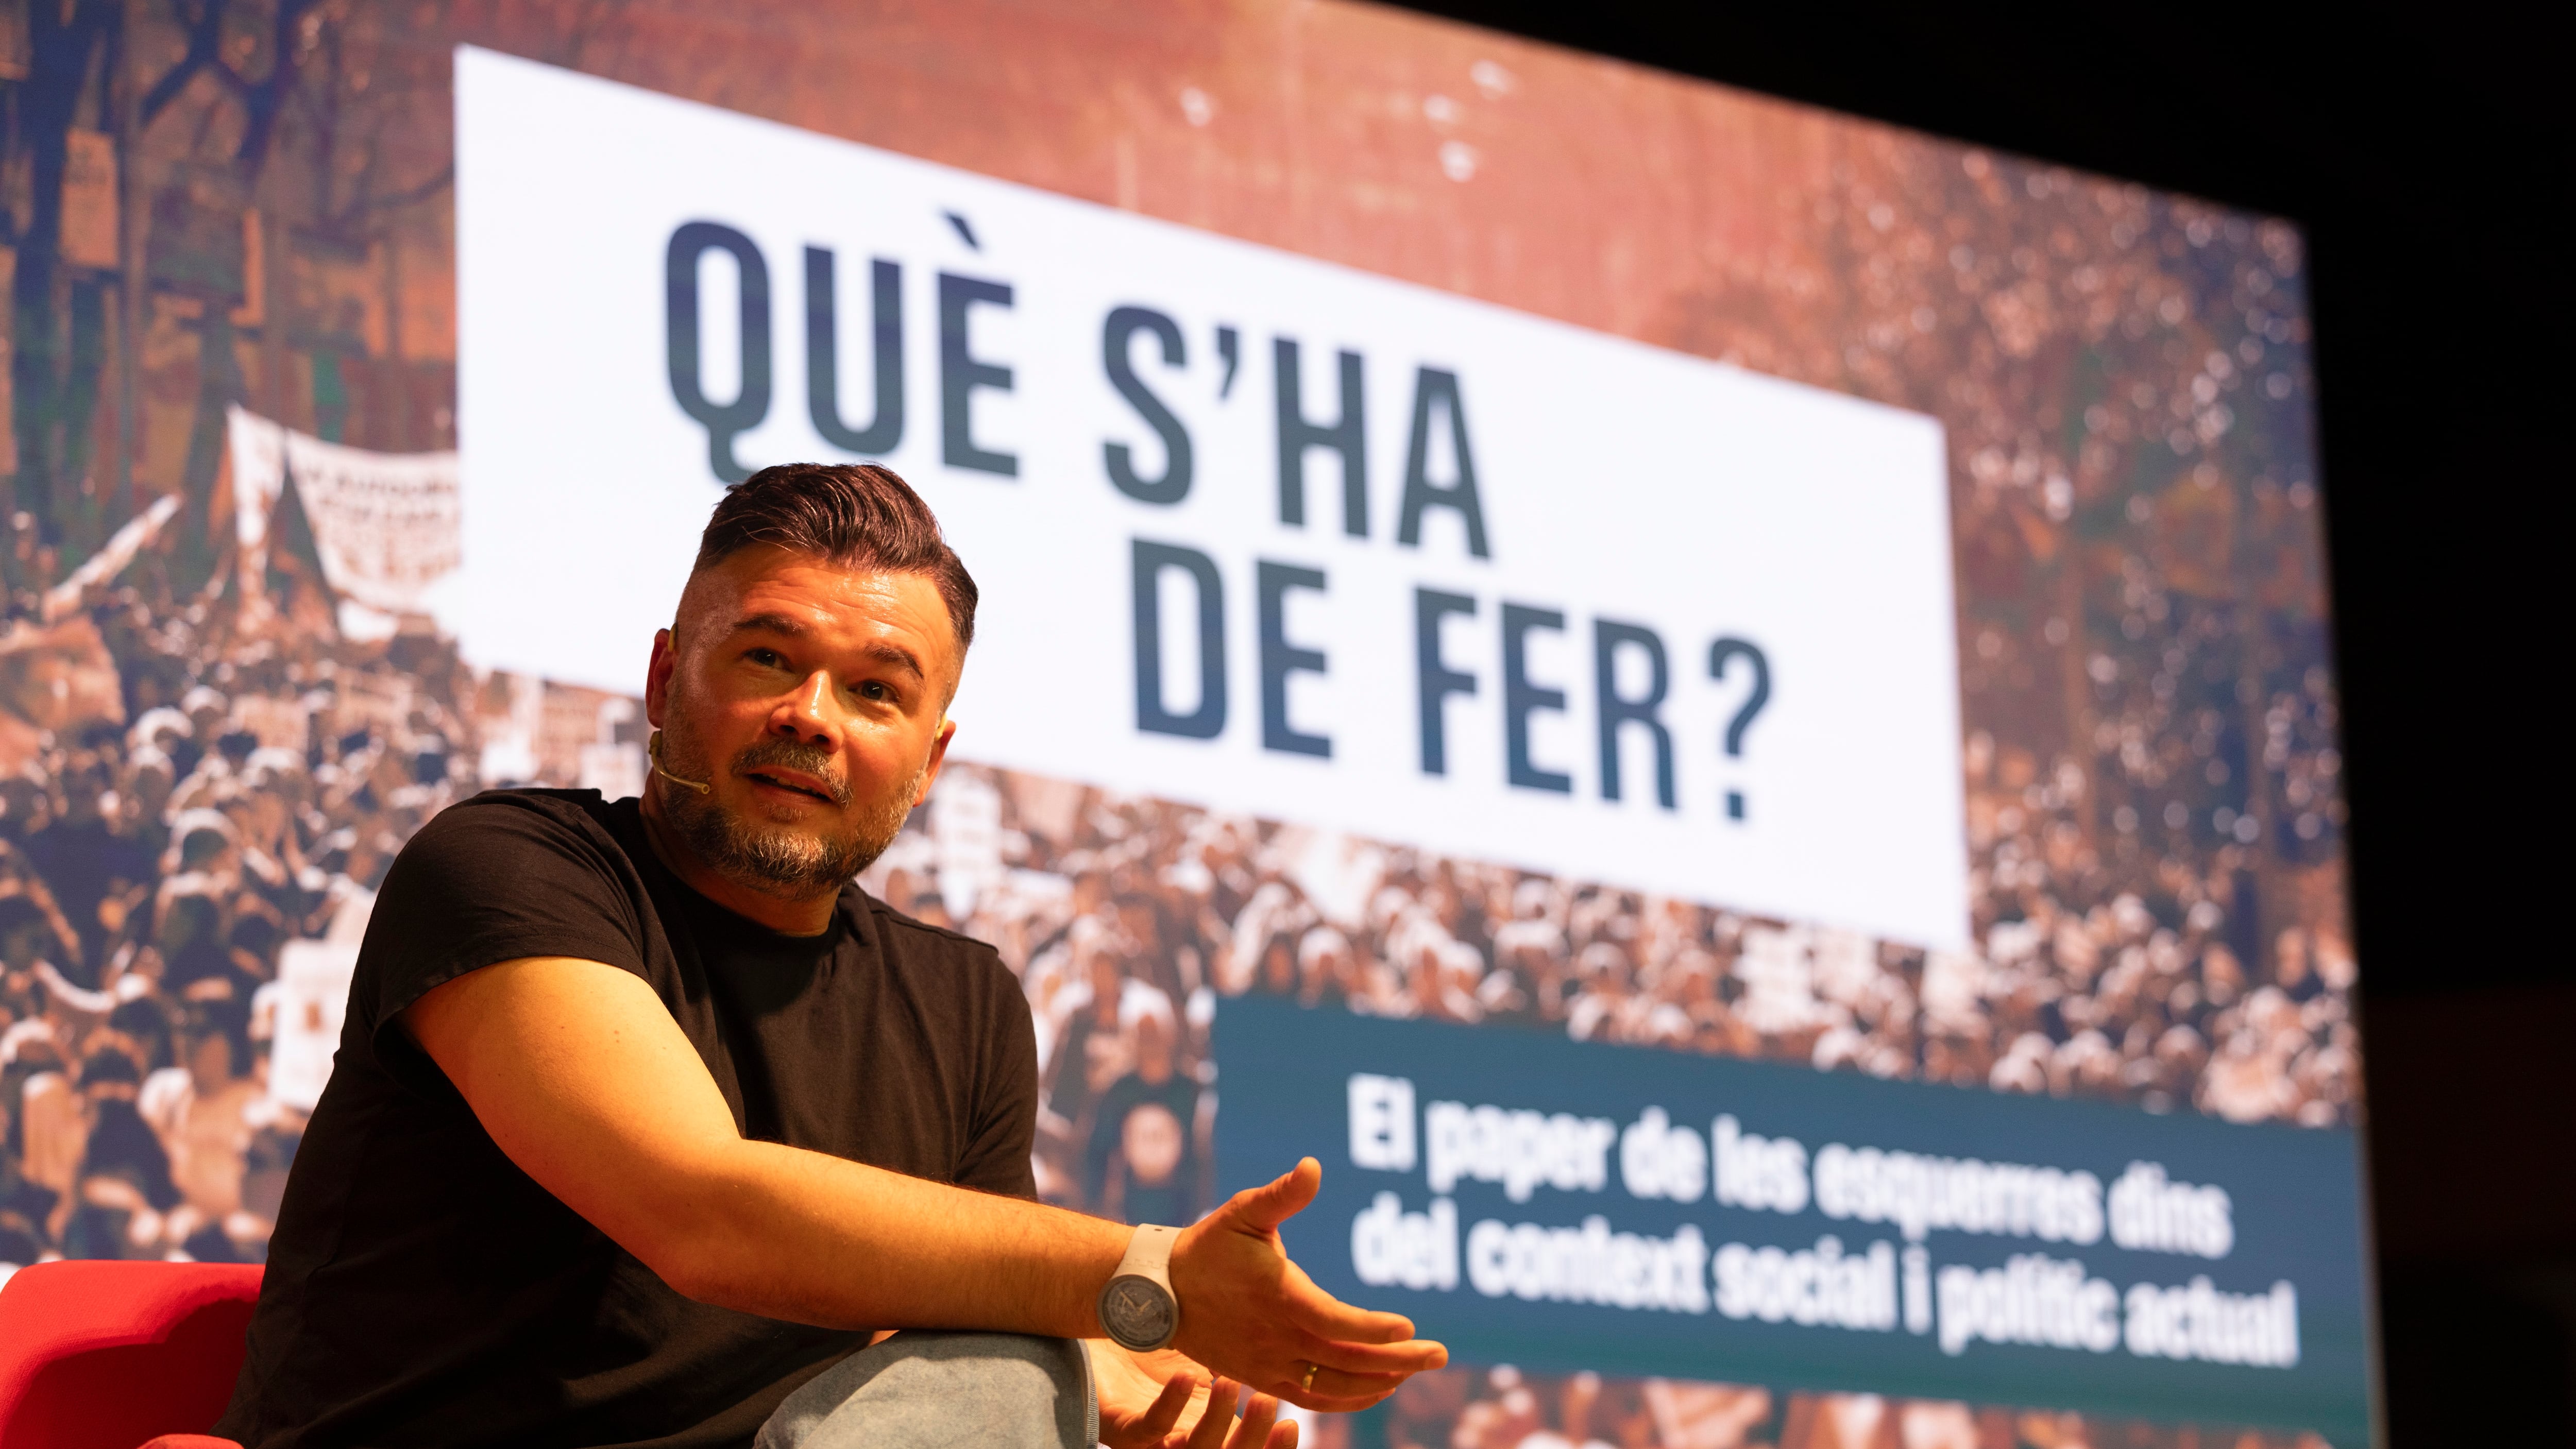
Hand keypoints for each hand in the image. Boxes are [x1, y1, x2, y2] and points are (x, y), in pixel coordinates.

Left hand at [1089, 1341, 1299, 1448]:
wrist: (1101, 1328)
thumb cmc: (1156, 1345)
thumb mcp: (1208, 1353)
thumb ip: (1242, 1361)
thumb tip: (1286, 1349)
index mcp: (1208, 1429)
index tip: (1291, 1425)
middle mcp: (1182, 1442)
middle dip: (1250, 1440)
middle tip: (1266, 1401)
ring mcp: (1151, 1440)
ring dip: (1215, 1422)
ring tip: (1229, 1383)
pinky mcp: (1120, 1428)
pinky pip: (1149, 1427)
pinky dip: (1171, 1405)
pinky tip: (1188, 1377)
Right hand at [1167, 1158, 1447, 1410]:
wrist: (1161, 1291)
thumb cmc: (1208, 1245)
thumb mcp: (1242, 1211)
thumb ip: (1281, 1194)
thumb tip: (1313, 1166)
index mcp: (1277, 1297)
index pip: (1334, 1323)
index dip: (1372, 1329)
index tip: (1409, 1326)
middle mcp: (1276, 1339)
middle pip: (1346, 1361)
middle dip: (1398, 1361)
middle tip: (1440, 1355)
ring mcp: (1269, 1365)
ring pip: (1333, 1387)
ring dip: (1378, 1382)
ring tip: (1413, 1371)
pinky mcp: (1262, 1379)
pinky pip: (1312, 1398)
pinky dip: (1347, 1399)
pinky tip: (1375, 1388)